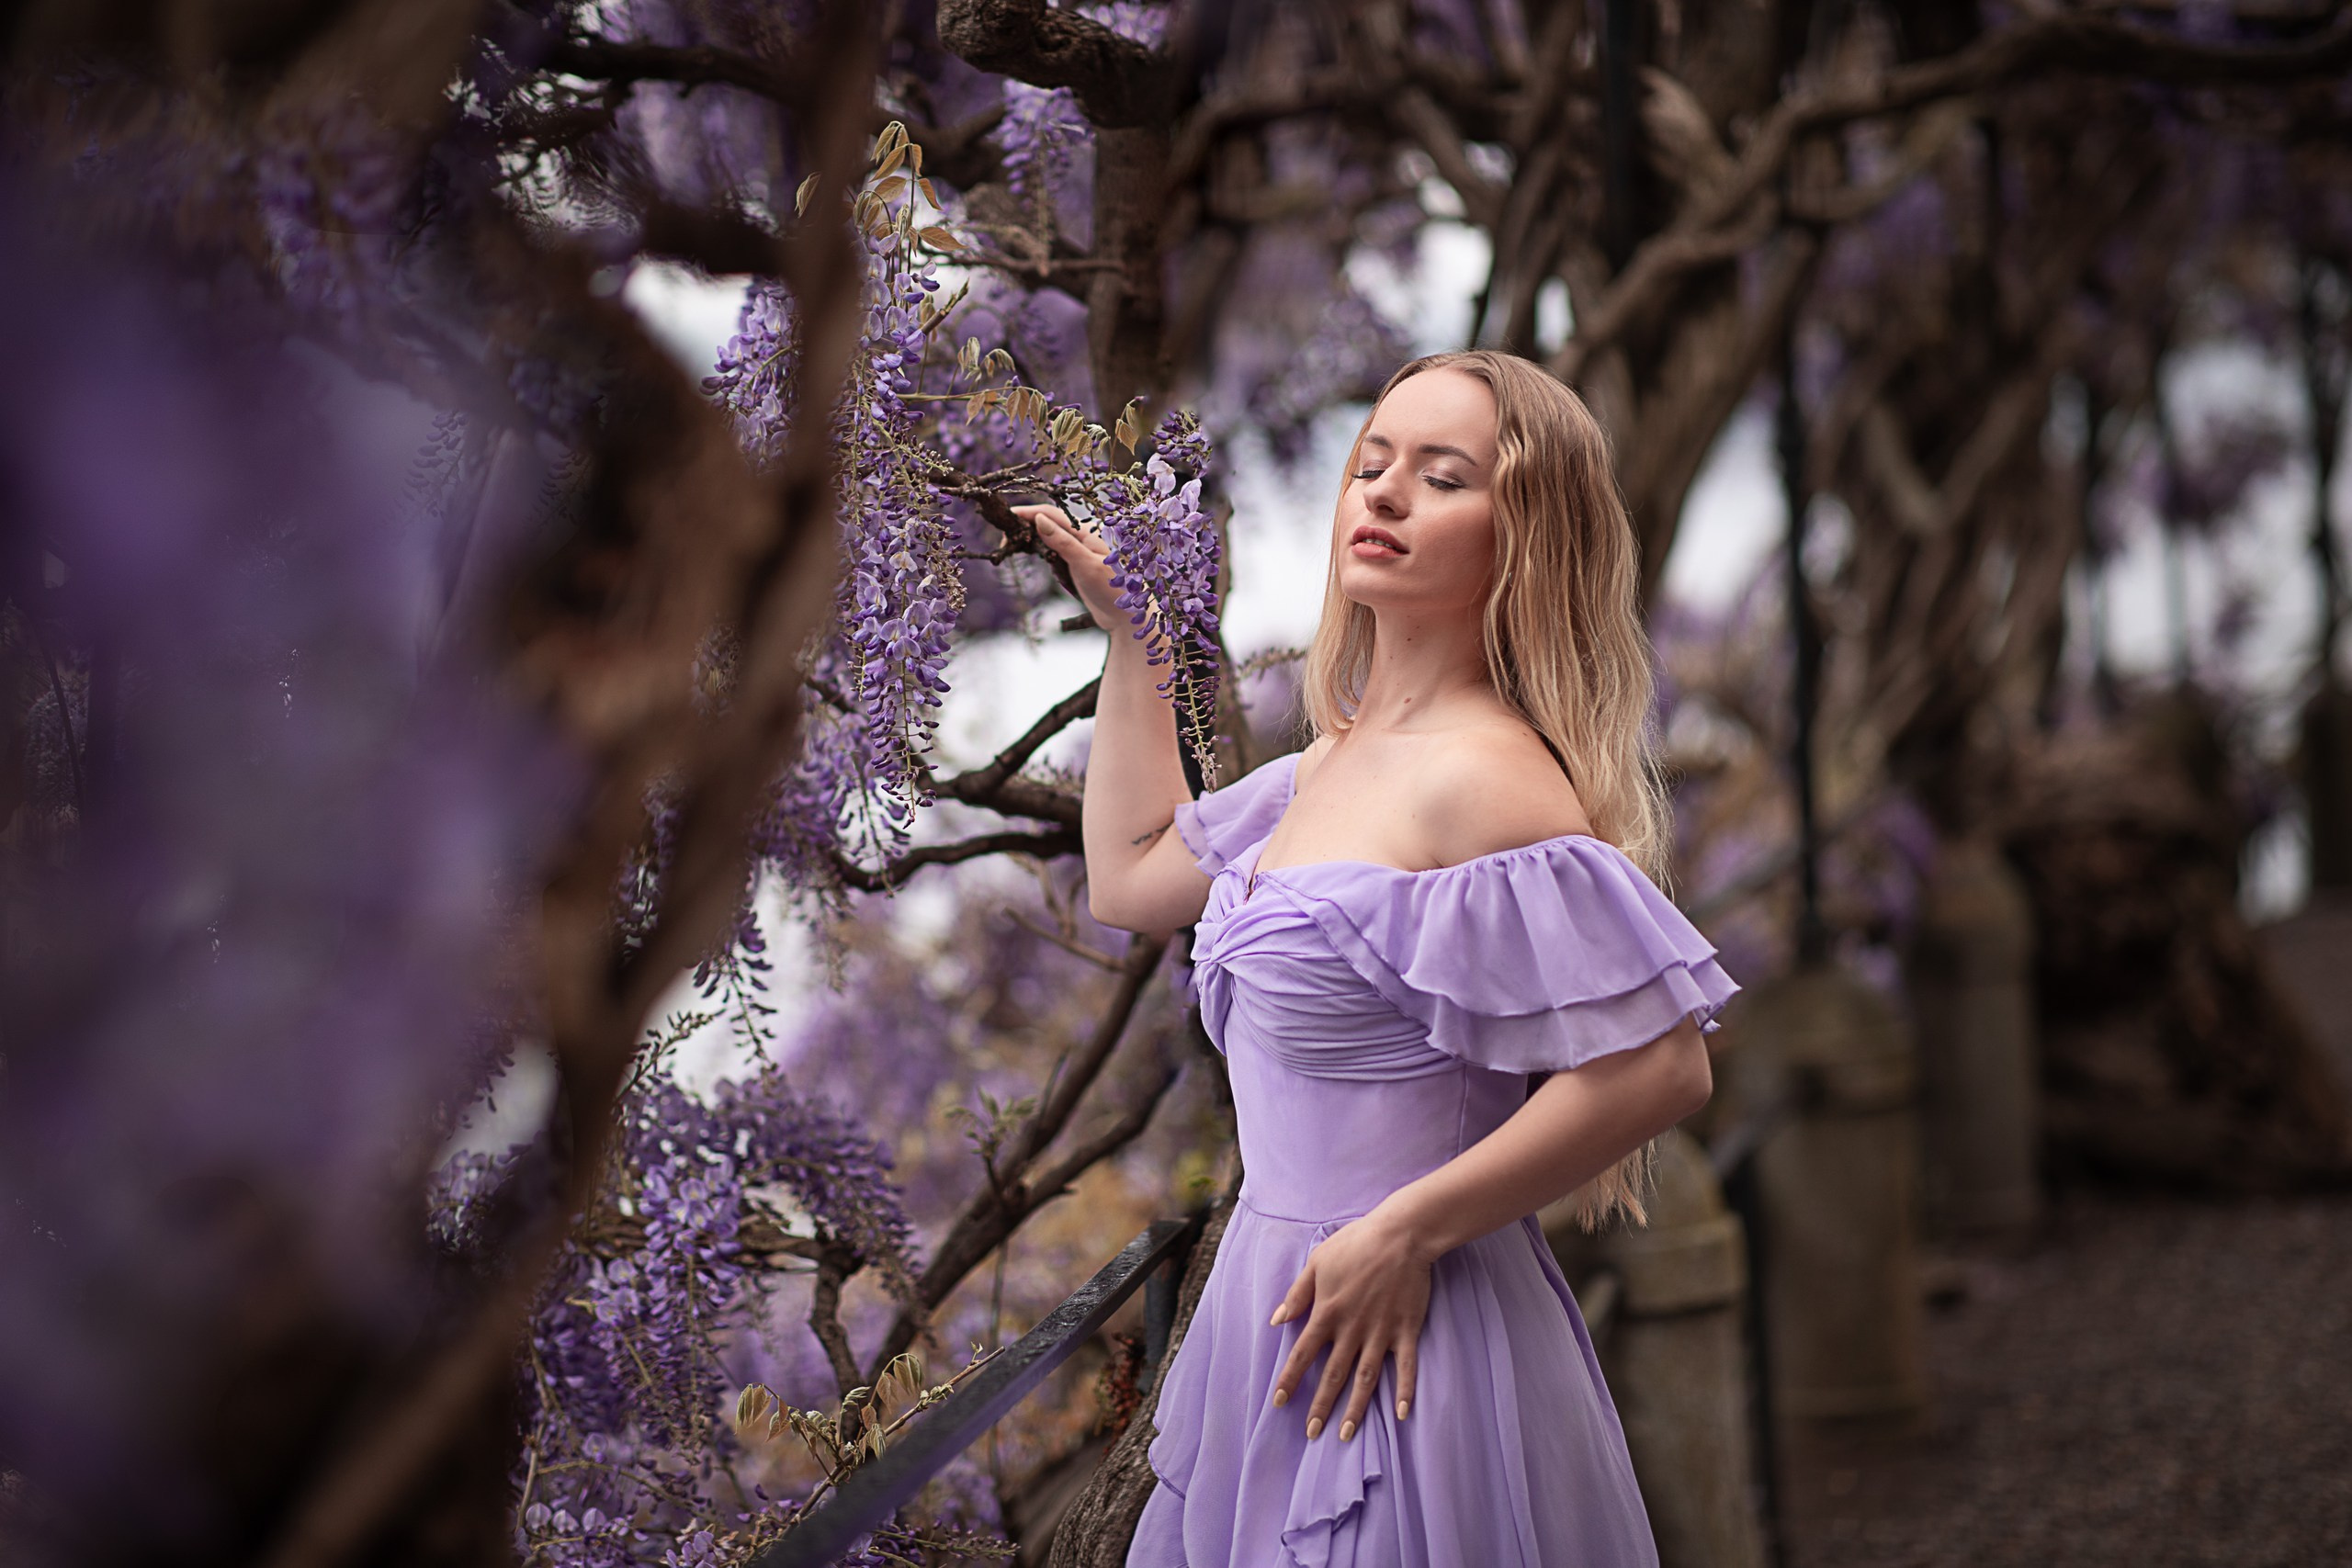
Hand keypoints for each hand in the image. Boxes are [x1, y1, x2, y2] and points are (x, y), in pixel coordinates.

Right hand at [1015, 503, 1122, 633]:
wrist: (1125, 619)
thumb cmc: (1113, 591)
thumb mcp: (1086, 566)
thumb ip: (1063, 543)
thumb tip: (1038, 519)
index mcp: (1086, 533)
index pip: (1052, 514)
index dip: (1028, 512)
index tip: (1007, 516)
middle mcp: (1082, 538)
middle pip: (1048, 522)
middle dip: (1026, 523)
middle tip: (1004, 535)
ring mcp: (1078, 551)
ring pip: (1049, 535)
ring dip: (1030, 535)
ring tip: (1010, 542)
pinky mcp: (1075, 565)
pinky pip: (1053, 550)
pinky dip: (1038, 548)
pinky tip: (1028, 551)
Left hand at [1268, 1207, 1430, 1441]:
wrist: (1401, 1234)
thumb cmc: (1355, 1243)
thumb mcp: (1317, 1262)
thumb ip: (1297, 1294)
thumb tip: (1277, 1320)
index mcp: (1327, 1312)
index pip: (1302, 1354)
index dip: (1290, 1380)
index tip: (1280, 1404)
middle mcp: (1351, 1328)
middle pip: (1332, 1375)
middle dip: (1321, 1406)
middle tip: (1312, 1434)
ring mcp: (1380, 1332)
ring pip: (1364, 1378)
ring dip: (1354, 1408)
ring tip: (1346, 1434)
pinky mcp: (1405, 1330)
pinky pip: (1405, 1367)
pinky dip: (1404, 1390)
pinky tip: (1400, 1414)